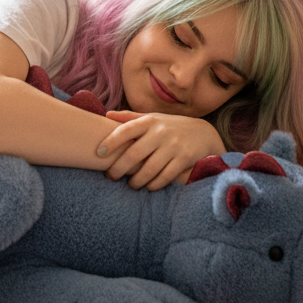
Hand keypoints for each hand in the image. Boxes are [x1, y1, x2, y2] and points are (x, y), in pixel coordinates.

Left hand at [98, 110, 225, 190]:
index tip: (99, 153)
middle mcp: (161, 132)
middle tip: (110, 177)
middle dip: (119, 168)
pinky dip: (154, 184)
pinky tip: (148, 186)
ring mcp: (173, 145)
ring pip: (149, 169)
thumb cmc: (171, 127)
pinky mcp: (184, 159)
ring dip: (136, 181)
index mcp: (150, 121)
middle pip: (134, 154)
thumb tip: (106, 115)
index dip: (111, 141)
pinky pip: (164, 176)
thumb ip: (130, 118)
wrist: (204, 133)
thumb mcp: (153, 118)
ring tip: (130, 185)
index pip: (125, 130)